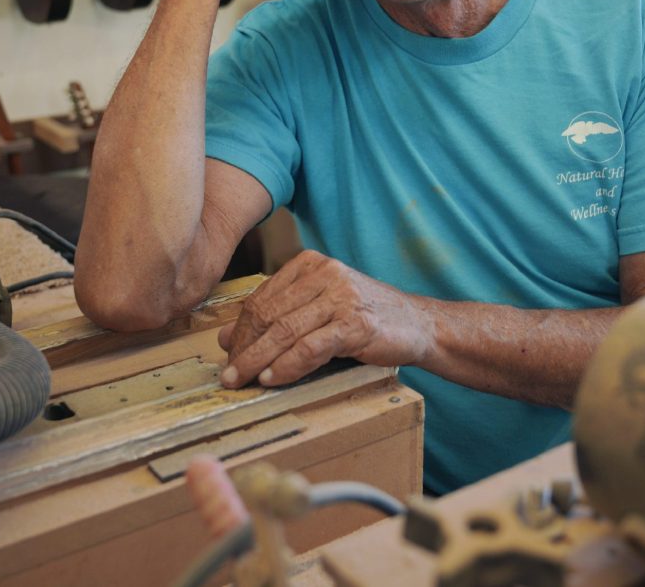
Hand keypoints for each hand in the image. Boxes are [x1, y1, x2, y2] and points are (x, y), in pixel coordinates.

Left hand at [218, 251, 432, 387]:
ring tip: (241, 381)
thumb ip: (278, 317)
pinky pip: (311, 346)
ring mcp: (341, 296)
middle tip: (229, 375)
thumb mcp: (319, 310)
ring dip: (258, 360)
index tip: (227, 356)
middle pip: (269, 313)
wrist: (418, 325)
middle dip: (244, 348)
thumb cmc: (366, 318)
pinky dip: (288, 365)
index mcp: (312, 264)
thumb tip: (225, 338)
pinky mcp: (356, 323)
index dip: (239, 331)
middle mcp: (325, 273)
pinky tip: (273, 378)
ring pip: (285, 330)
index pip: (261, 298)